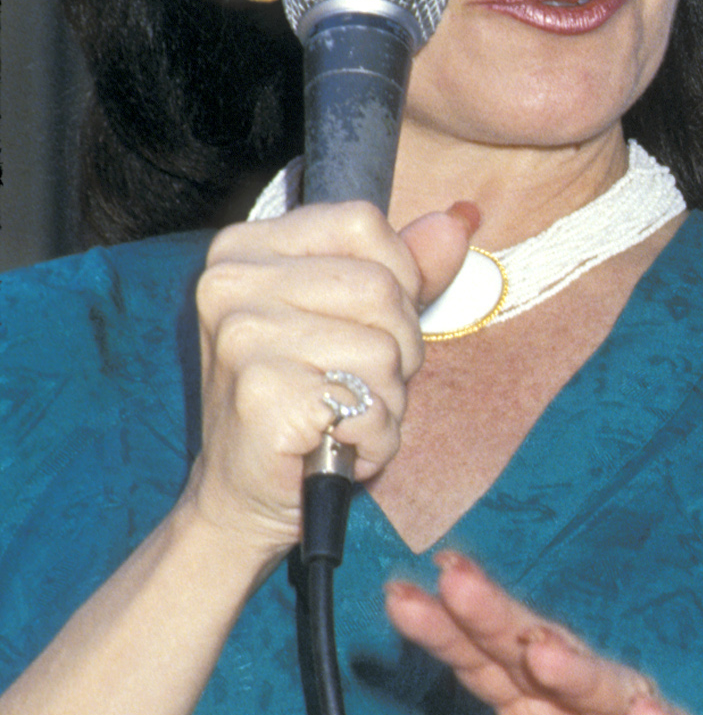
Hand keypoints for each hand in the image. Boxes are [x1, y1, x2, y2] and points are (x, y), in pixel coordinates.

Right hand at [190, 199, 474, 556]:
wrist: (244, 495)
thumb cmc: (305, 404)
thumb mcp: (354, 323)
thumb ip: (403, 270)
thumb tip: (459, 219)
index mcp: (245, 250)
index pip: (362, 223)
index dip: (397, 278)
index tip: (368, 326)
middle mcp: (231, 284)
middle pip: (381, 288)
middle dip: (399, 349)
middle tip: (356, 386)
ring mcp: (241, 338)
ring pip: (385, 350)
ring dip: (388, 400)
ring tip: (345, 417)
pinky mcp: (262, 395)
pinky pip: (370, 405)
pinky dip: (375, 437)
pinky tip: (340, 446)